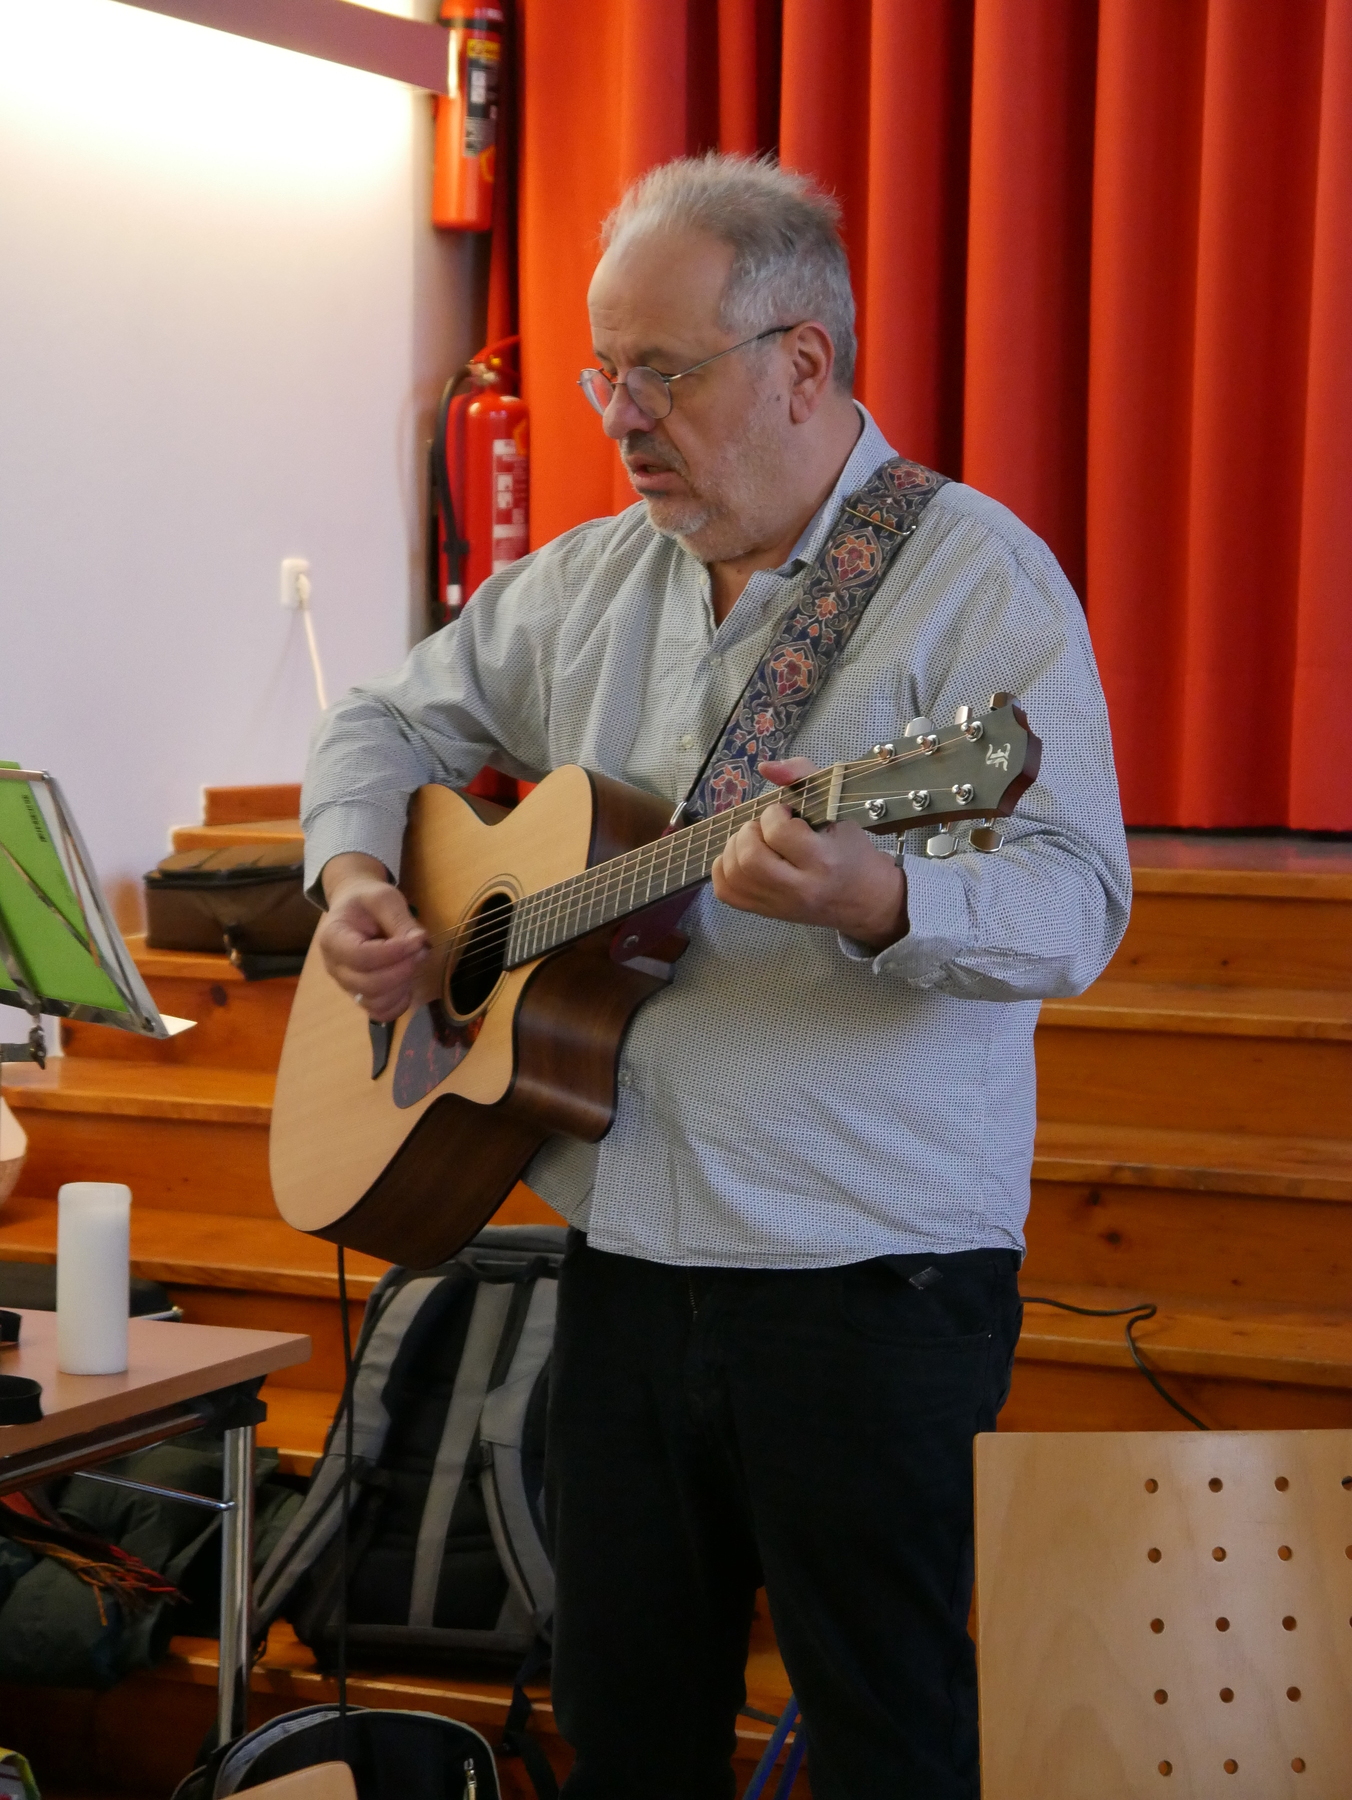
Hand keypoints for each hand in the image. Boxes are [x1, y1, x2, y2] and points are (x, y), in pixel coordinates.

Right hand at [315, 852, 427, 1020]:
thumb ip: (400, 920)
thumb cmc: (367, 900)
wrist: (355, 908)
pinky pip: (379, 1012)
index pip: (361, 956)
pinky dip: (398, 1003)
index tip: (419, 940)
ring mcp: (346, 985)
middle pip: (369, 984)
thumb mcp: (384, 898)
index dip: (394, 953)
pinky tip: (407, 983)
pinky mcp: (360, 995)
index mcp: (332, 938)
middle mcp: (334, 967)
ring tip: (413, 962)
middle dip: (402, 970)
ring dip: (402, 987)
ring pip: (375, 1002)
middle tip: (421, 950)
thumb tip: (420, 943)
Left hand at [711, 758, 908, 951]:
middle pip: (750, 858)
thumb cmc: (851, 851)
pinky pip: (727, 893)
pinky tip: (740, 856)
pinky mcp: (767, 913)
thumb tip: (766, 767)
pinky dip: (724, 868)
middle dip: (749, 831)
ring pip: (734, 874)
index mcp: (823, 860)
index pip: (779, 832)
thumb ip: (803, 776)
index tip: (787, 813)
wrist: (866, 899)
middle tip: (766, 827)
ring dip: (736, 847)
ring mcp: (780, 905)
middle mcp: (800, 888)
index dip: (775, 813)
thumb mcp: (838, 808)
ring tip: (755, 840)